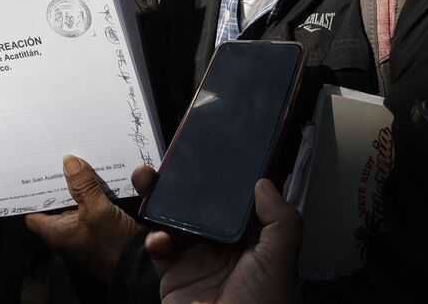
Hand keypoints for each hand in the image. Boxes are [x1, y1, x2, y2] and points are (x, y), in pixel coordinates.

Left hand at [25, 155, 140, 280]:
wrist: (140, 267)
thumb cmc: (112, 245)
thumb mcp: (97, 210)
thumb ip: (83, 186)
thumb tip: (68, 160)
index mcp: (56, 232)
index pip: (33, 213)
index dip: (33, 195)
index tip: (37, 174)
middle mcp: (66, 231)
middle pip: (56, 202)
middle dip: (59, 182)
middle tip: (61, 158)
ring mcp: (84, 229)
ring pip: (76, 201)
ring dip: (80, 185)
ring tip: (79, 160)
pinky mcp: (101, 226)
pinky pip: (93, 204)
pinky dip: (95, 191)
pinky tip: (99, 175)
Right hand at [144, 175, 301, 303]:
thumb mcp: (280, 260)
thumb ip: (280, 219)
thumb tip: (264, 182)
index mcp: (253, 240)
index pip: (236, 200)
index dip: (222, 177)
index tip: (209, 150)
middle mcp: (224, 247)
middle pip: (199, 204)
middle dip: (181, 181)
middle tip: (167, 161)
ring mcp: (196, 261)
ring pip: (173, 219)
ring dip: (159, 198)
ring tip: (147, 180)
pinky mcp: (172, 276)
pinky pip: (157, 247)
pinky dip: (153, 238)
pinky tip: (159, 239)